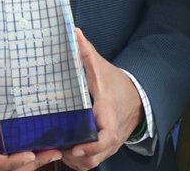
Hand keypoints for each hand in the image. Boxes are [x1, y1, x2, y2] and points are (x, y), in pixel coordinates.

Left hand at [59, 29, 144, 170]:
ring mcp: (108, 146)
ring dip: (73, 160)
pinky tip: (63, 148)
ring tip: (54, 147)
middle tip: (53, 146)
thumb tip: (74, 32)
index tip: (73, 147)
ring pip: (89, 163)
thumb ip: (87, 53)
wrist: (137, 99)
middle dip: (73, 157)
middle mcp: (110, 138)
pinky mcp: (104, 149)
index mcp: (109, 119)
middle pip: (92, 158)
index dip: (89, 147)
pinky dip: (77, 160)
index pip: (103, 140)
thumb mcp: (101, 68)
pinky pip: (90, 162)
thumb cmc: (116, 84)